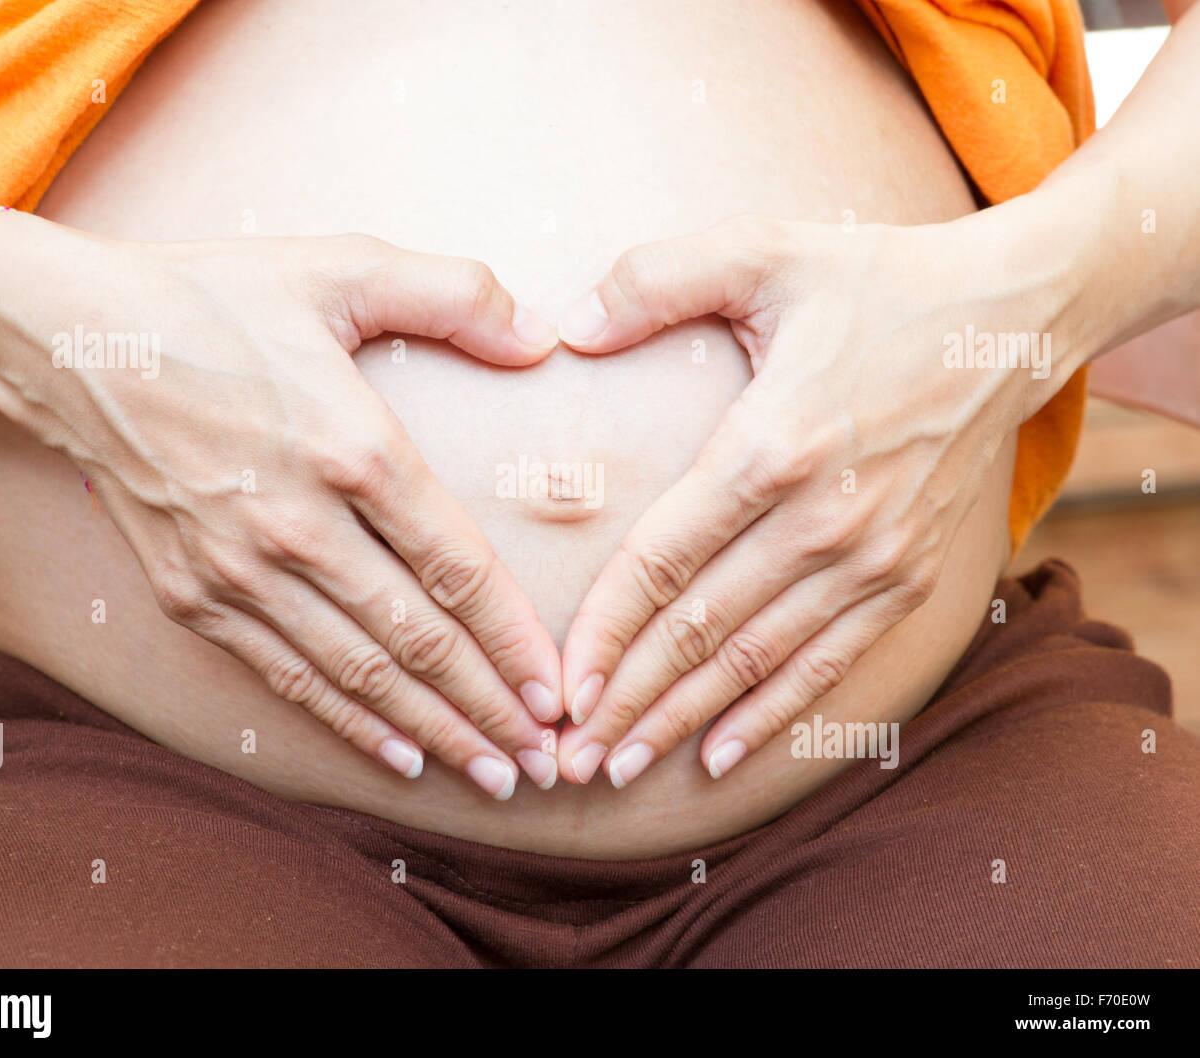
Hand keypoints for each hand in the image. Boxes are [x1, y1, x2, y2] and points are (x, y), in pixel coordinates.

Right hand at [0, 224, 565, 797]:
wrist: (74, 341)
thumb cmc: (217, 299)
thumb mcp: (341, 264)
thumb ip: (455, 293)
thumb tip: (543, 337)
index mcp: (351, 446)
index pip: (456, 568)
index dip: (515, 640)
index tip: (560, 692)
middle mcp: (298, 524)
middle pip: (416, 639)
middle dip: (489, 709)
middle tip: (546, 760)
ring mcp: (240, 569)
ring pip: (358, 673)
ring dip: (432, 731)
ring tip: (492, 775)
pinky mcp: (193, 595)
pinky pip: (286, 676)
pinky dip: (346, 722)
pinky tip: (397, 756)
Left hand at [553, 213, 1059, 786]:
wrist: (1010, 321)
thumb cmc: (875, 284)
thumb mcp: (765, 251)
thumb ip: (657, 279)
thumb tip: (570, 327)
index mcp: (774, 445)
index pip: (664, 562)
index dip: (604, 633)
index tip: (559, 688)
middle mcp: (825, 519)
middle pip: (701, 631)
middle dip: (628, 700)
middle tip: (564, 759)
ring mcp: (873, 560)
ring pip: (756, 663)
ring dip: (684, 721)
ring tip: (618, 769)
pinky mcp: (907, 580)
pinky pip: (827, 665)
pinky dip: (772, 715)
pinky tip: (722, 756)